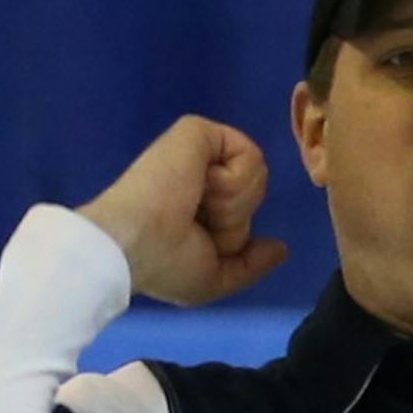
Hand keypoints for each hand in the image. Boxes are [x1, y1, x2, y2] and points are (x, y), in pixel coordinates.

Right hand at [75, 115, 289, 306]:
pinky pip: (249, 156)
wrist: (132, 242)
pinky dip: (232, 183)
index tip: (194, 242)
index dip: (232, 236)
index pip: (244, 213)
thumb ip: (250, 265)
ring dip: (231, 205)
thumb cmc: (163, 264)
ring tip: (191, 205)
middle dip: (233, 221)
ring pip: (256, 177)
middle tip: (193, 224)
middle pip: (255, 195)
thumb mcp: (212, 280)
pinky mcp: (198, 132)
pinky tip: (199, 187)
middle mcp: (199, 174)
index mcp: (198, 204)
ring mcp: (199, 151)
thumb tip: (280, 248)